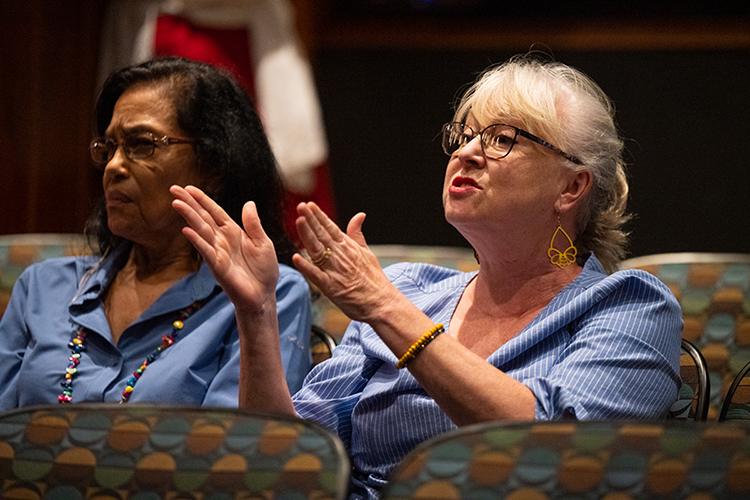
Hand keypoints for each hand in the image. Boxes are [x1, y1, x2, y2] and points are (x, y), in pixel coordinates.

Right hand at [171, 185, 278, 313]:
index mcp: (233, 231)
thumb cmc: (264, 270)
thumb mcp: (263, 242)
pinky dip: (197, 240)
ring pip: (201, 230)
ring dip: (189, 217)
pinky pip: (206, 251)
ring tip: (176, 203)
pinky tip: (187, 230)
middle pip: (203, 217)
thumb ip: (253, 224)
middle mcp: (222, 240)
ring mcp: (218, 252)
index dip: (202, 199)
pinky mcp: (218, 266)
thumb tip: (249, 203)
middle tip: (173, 189)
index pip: (215, 211)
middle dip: (189, 203)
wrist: (263, 295)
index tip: (188, 187)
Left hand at [292, 202, 397, 323]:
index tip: (309, 205)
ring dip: (307, 235)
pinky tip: (296, 257)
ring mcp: (335, 271)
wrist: (381, 303)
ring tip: (298, 221)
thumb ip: (358, 234)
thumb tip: (359, 215)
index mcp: (349, 247)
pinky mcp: (330, 287)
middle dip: (310, 220)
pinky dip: (306, 267)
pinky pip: (316, 275)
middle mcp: (341, 256)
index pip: (331, 227)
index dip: (319, 216)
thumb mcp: (367, 252)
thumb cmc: (374, 280)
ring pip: (317, 250)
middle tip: (300, 206)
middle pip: (322, 235)